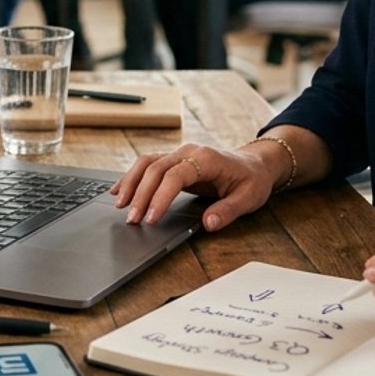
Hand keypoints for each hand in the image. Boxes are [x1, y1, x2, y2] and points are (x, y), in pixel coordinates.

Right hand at [111, 144, 278, 232]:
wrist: (255, 163)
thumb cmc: (252, 180)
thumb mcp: (249, 198)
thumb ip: (228, 211)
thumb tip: (208, 224)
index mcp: (206, 158)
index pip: (175, 175)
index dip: (161, 196)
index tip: (151, 218)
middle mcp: (188, 151)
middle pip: (155, 169)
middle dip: (140, 194)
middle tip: (132, 219)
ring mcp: (179, 153)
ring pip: (146, 163)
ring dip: (131, 183)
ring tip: (120, 205)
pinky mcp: (173, 160)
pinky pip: (148, 164)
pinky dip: (132, 177)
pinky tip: (119, 190)